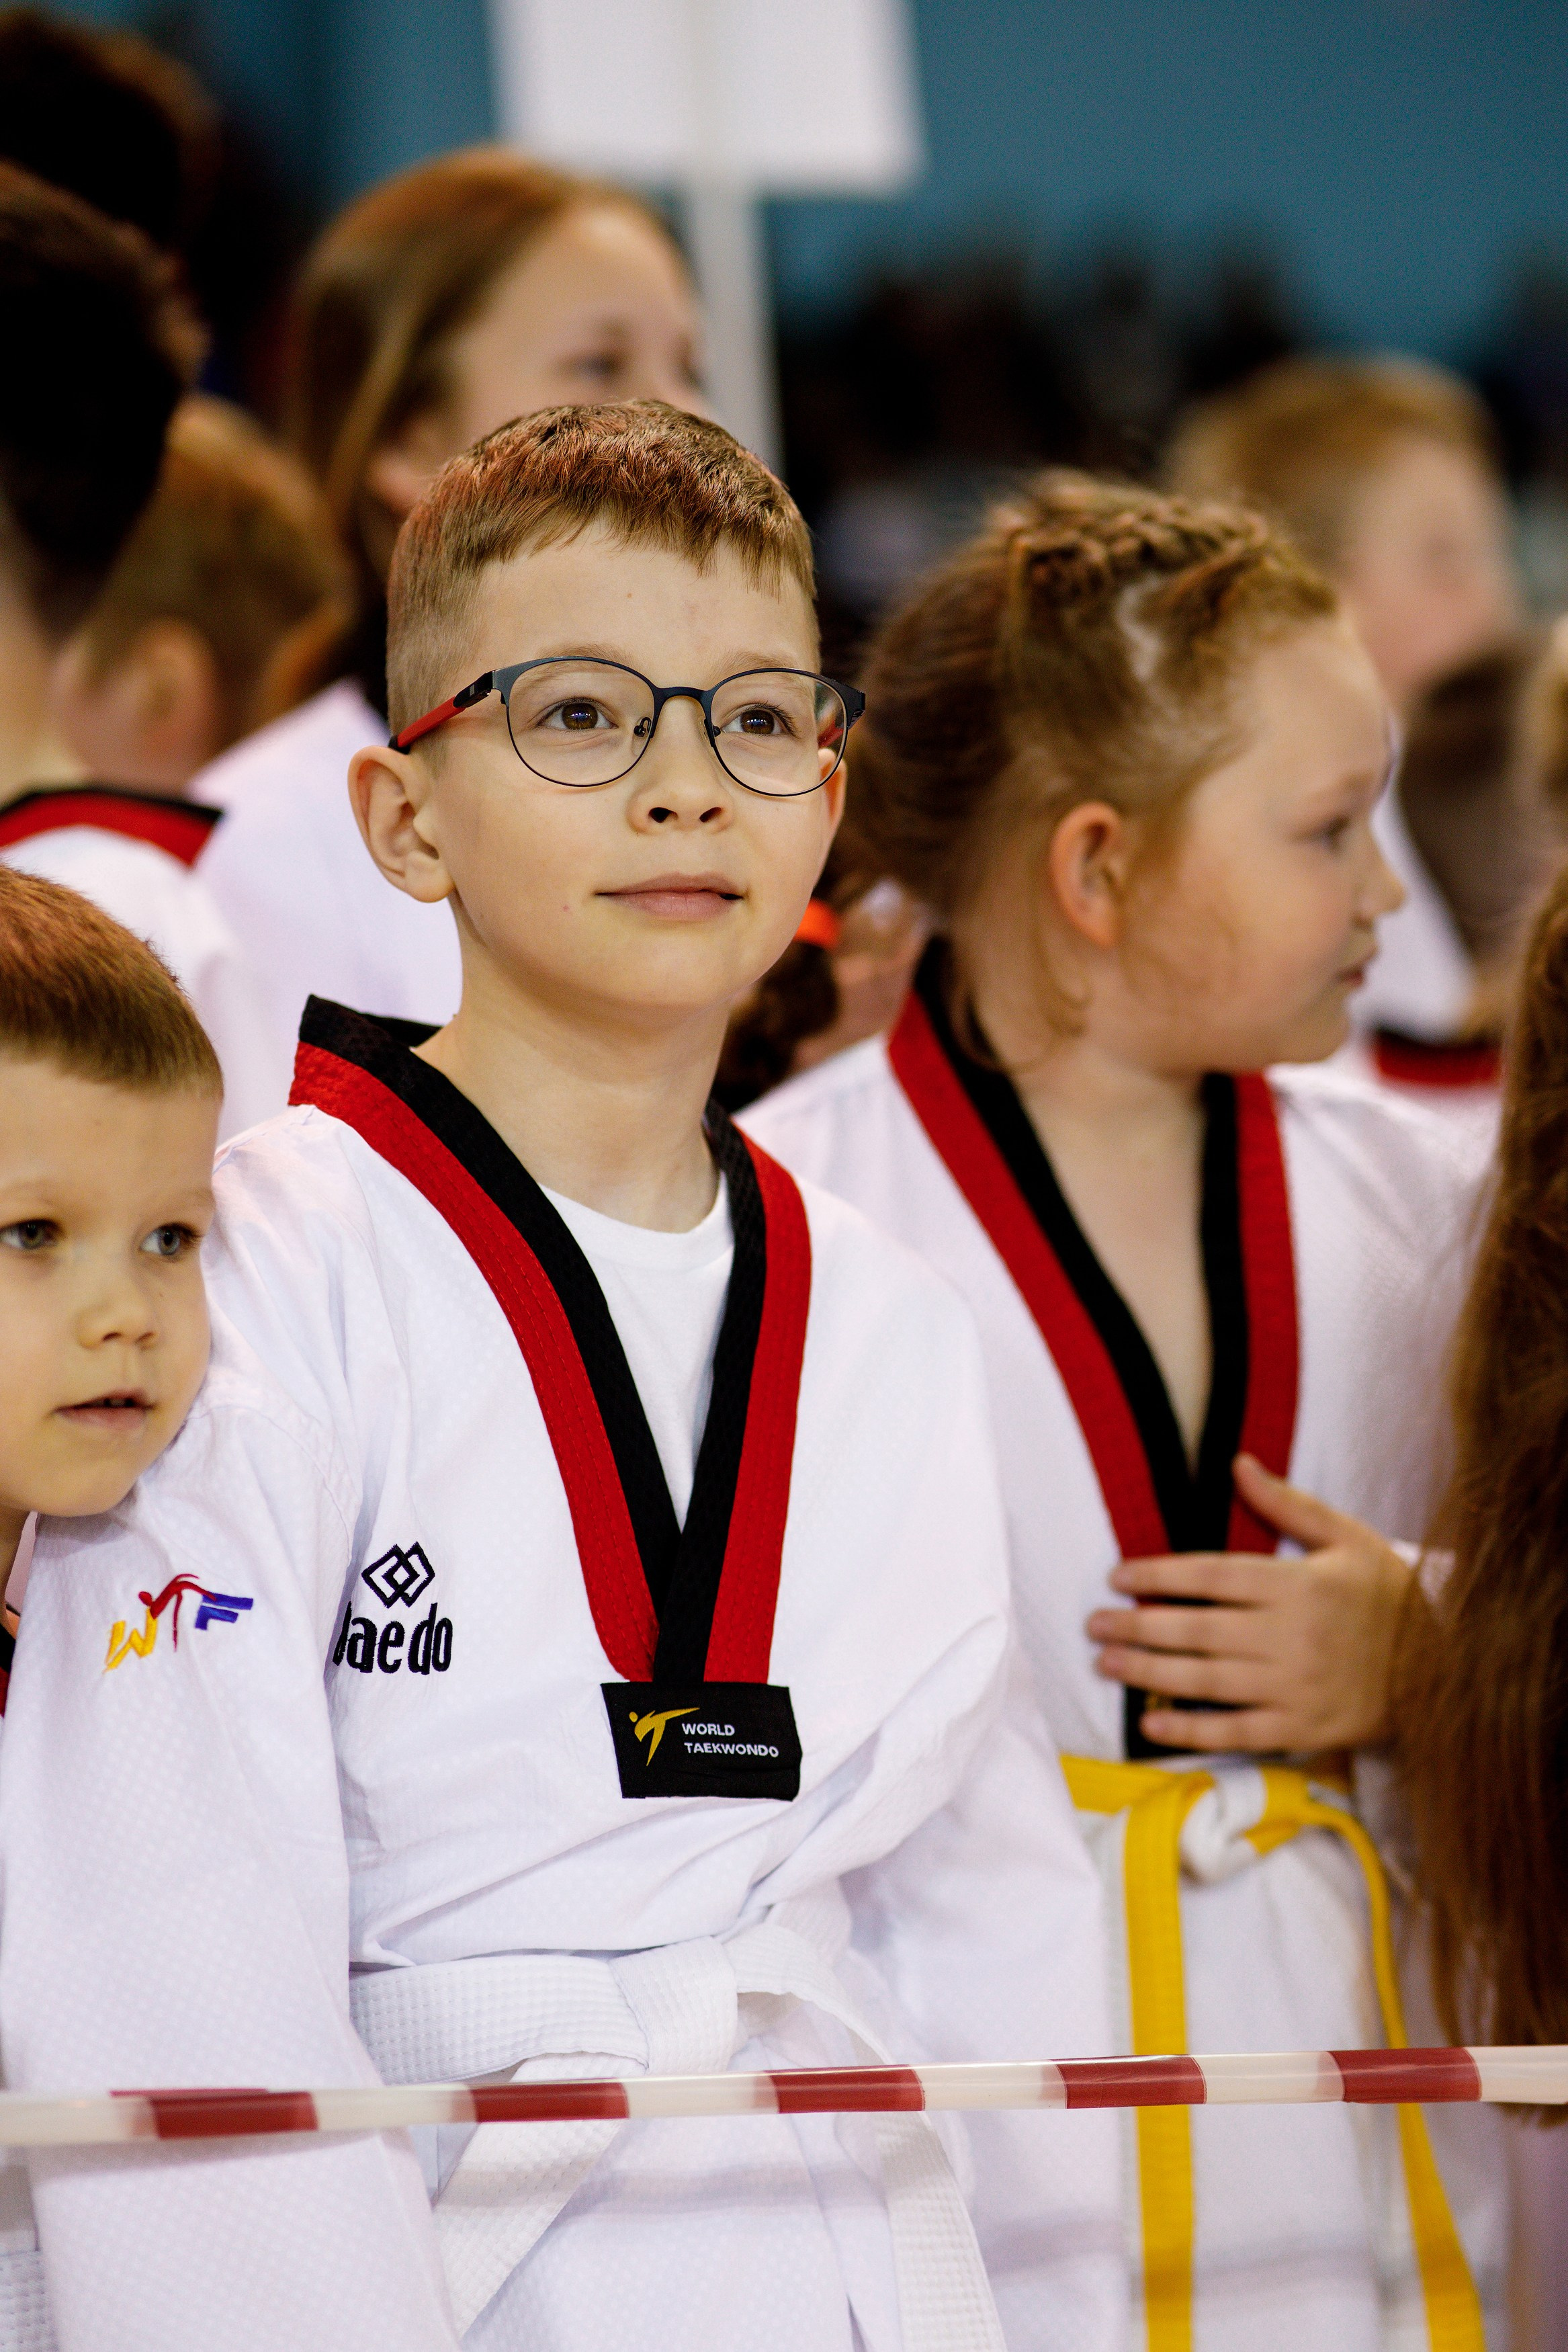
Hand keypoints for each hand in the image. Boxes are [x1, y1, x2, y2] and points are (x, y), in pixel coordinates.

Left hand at [1084, 1454, 1413, 1753]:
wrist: (1444, 1668)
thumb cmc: (1386, 1595)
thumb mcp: (1346, 1537)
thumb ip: (1286, 1504)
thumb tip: (1237, 1463)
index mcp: (1295, 1585)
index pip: (1211, 1576)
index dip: (1159, 1576)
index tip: (1118, 1576)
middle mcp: (1289, 1636)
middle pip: (1197, 1630)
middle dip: (1138, 1627)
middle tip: (1093, 1625)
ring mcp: (1294, 1687)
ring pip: (1207, 1680)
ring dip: (1150, 1673)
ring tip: (1106, 1664)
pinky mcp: (1302, 1728)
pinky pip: (1235, 1732)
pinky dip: (1191, 1732)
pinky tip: (1152, 1725)